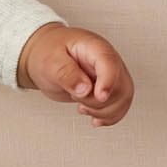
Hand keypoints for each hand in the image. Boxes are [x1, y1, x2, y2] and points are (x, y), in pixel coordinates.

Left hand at [15, 22, 133, 125]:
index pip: (110, 64)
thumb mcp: (50, 61)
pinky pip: (119, 106)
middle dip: (98, 102)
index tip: (100, 97)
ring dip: (102, 111)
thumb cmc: (48, 52)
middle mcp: (107, 62)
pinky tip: (95, 119)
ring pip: (122, 99)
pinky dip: (108, 117)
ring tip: (81, 106)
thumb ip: (66, 74)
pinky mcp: (107, 89)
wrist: (44, 56)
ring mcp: (110, 76)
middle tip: (77, 97)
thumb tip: (85, 90)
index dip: (108, 82)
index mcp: (94, 48)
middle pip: (121, 87)